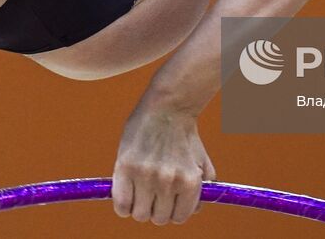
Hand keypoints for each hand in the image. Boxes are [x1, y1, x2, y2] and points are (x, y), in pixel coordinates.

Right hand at [111, 101, 215, 224]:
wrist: (167, 106)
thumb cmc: (184, 135)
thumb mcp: (202, 162)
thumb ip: (203, 189)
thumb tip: (195, 210)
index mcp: (190, 182)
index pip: (178, 218)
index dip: (172, 211)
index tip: (167, 201)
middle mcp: (169, 181)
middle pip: (158, 218)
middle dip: (156, 208)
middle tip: (153, 191)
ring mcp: (147, 175)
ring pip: (140, 214)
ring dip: (140, 206)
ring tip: (141, 189)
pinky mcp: (126, 167)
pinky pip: (122, 205)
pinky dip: (123, 206)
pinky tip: (127, 193)